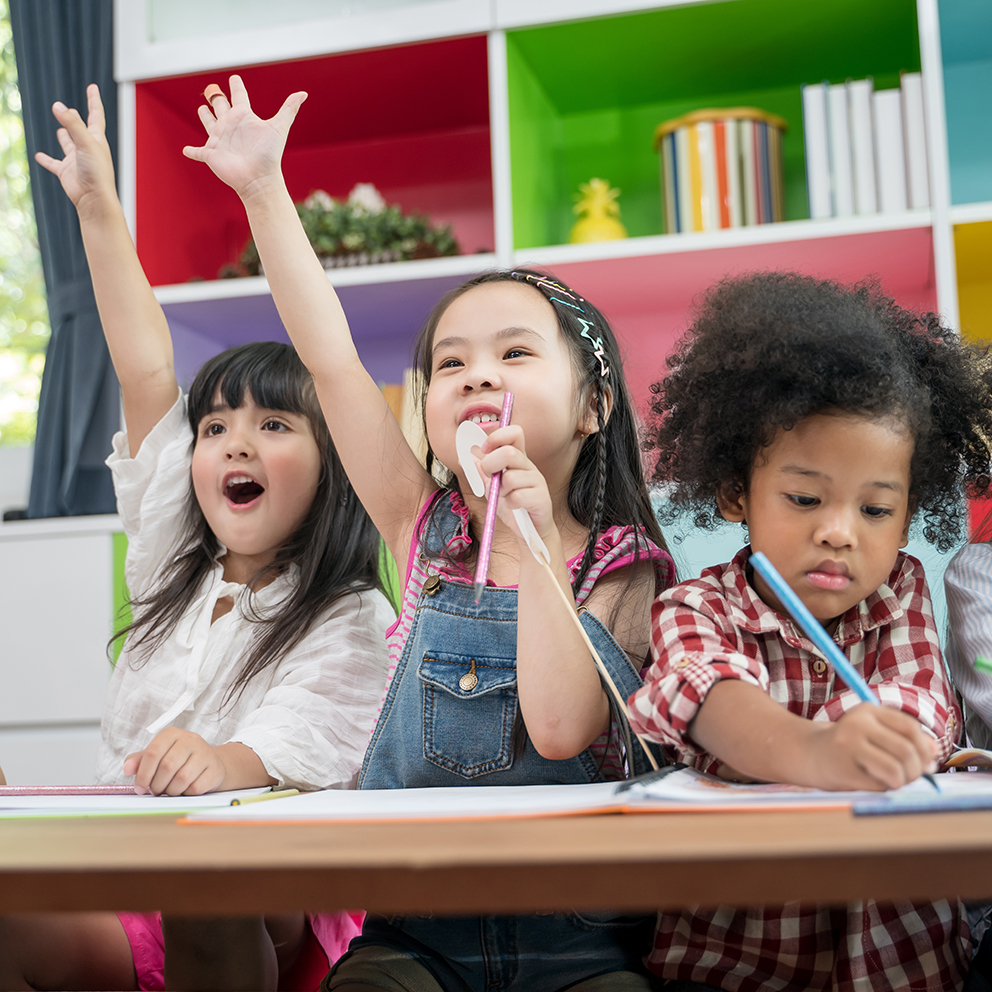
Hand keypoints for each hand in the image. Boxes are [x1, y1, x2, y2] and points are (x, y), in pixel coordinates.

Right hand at [34, 83, 115, 209]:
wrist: (94, 199)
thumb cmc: (96, 172)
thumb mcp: (86, 143)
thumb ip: (72, 124)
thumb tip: (58, 106)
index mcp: (97, 140)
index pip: (96, 115)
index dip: (94, 100)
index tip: (93, 87)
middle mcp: (87, 149)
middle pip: (81, 129)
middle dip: (76, 119)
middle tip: (71, 110)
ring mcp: (76, 160)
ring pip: (69, 145)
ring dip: (65, 137)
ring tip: (60, 129)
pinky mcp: (66, 172)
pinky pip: (54, 164)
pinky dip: (46, 160)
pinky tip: (39, 156)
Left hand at [124, 727, 226, 795]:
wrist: (209, 763)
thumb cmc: (178, 760)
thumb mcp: (157, 756)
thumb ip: (139, 761)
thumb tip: (127, 768)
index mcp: (172, 734)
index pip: (153, 752)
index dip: (143, 774)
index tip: (139, 787)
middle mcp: (190, 739)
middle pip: (167, 766)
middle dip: (157, 784)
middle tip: (156, 790)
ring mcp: (205, 753)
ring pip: (182, 778)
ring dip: (171, 790)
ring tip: (170, 789)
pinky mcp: (215, 769)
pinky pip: (196, 787)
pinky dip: (186, 793)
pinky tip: (185, 789)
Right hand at [182, 74, 306, 198]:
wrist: (258, 178)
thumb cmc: (268, 154)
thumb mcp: (278, 128)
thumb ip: (289, 109)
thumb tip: (304, 93)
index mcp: (244, 117)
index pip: (239, 97)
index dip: (237, 87)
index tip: (235, 78)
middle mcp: (231, 126)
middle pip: (221, 106)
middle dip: (216, 98)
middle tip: (213, 90)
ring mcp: (219, 140)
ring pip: (209, 124)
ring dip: (205, 116)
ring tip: (202, 109)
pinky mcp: (210, 154)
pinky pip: (198, 152)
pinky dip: (191, 151)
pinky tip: (186, 150)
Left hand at [475, 425, 554, 545]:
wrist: (531, 531)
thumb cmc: (513, 505)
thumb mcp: (492, 487)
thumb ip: (480, 471)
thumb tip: (464, 456)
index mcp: (518, 459)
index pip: (514, 433)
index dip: (496, 437)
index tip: (484, 450)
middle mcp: (529, 466)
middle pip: (509, 453)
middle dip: (491, 465)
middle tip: (490, 478)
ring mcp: (537, 481)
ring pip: (511, 478)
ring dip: (501, 491)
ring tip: (505, 498)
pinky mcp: (541, 498)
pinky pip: (518, 497)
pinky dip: (510, 504)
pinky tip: (514, 507)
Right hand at [807, 703, 938, 791]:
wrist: (808, 754)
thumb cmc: (849, 746)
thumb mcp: (875, 734)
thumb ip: (905, 739)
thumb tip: (934, 752)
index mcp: (868, 710)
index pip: (910, 727)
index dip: (924, 749)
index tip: (925, 764)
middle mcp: (857, 723)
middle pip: (906, 750)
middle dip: (915, 770)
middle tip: (909, 778)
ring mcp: (848, 744)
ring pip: (896, 769)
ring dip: (901, 781)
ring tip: (893, 781)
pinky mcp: (843, 767)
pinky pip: (880, 784)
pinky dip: (884, 788)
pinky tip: (872, 781)